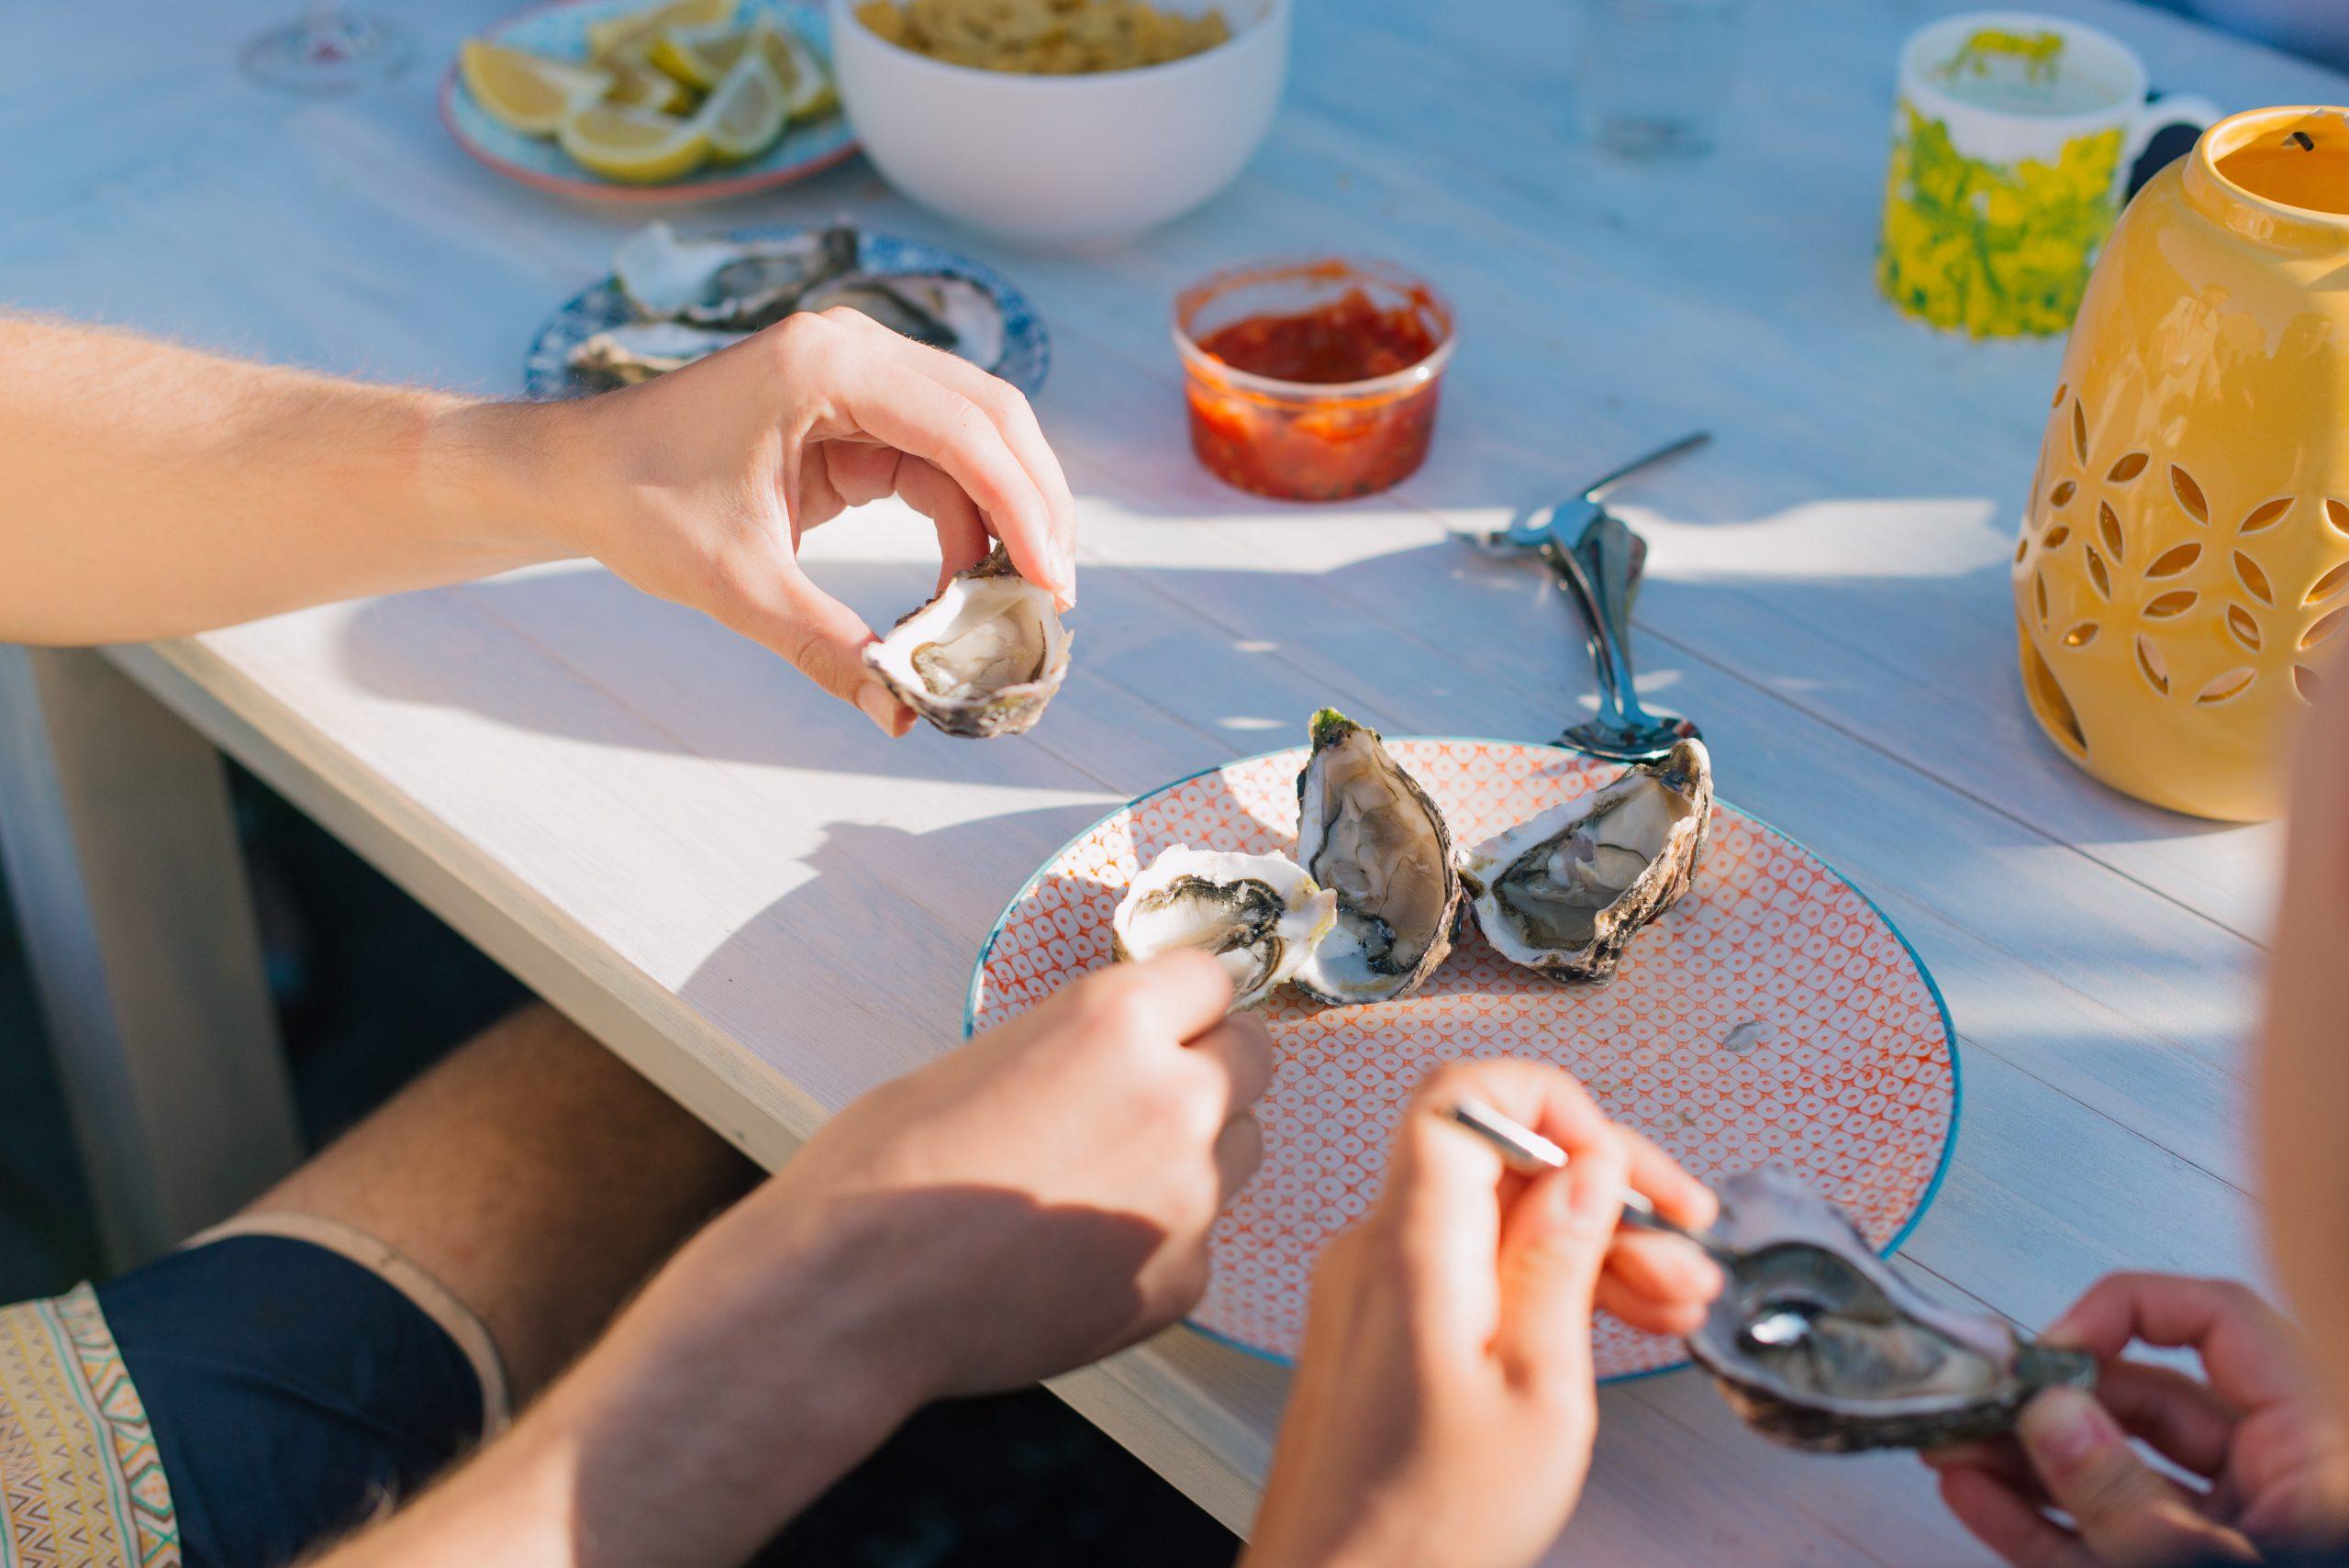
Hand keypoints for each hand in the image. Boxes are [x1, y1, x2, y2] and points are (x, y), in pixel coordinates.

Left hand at [559, 308, 1076, 734]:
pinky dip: (963, 518)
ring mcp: (858, 374)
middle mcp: (854, 350)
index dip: (1022, 509)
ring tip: (1017, 599)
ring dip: (1005, 514)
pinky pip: (937, 459)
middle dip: (1033, 507)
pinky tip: (965, 581)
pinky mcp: (855, 409)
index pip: (964, 429)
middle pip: (992, 417)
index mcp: (825, 367)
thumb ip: (825, 646)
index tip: (1050, 584)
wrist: (573, 473)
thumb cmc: (637, 505)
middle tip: (1054, 596)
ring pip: (976, 436)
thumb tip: (898, 714)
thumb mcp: (736, 584)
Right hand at [724, 948, 1269, 1397]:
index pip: (1212, 981)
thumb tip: (1124, 1057)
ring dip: (1195, 1154)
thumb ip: (1080, 1048)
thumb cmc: (888, 1167)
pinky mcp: (1182, 1281)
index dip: (1183, 1003)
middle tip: (1142, 1099)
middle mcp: (1176, 1099)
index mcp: (1118, 1022)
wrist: (852, 1296)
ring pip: (1240, 1152)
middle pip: (1253, 1060)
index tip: (1167, 1021)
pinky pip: (1197, 1239)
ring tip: (1097, 1181)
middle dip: (1209, 1068)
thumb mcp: (984, 1058)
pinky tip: (1074, 1254)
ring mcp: (1190, 1198)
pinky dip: (1151, 1240)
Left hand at [1242, 1059, 1723, 1567]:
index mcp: (1412, 1251)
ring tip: (1678, 1300)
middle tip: (1687, 1244)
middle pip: (1496, 1156)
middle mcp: (1378, 1249)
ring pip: (1494, 1214)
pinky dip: (1544, 1278)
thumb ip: (1561, 1263)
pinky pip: (1471, 1264)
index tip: (1622, 1158)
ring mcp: (1375, 1285)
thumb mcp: (1539, 1395)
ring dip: (1591, 1241)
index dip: (1551, 1101)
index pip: (1462, 1099)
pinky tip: (1621, 1318)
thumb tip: (1588, 1165)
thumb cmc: (1426, 1528)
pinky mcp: (1383, 1325)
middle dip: (1602, 1187)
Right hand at [1929, 1274, 2348, 1565]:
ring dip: (2026, 1459)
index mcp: (2312, 1446)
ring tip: (1949, 1448)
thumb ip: (2127, 1498)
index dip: (2128, 1313)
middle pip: (2149, 1400)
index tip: (2055, 1348)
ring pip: (2115, 1472)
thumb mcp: (2213, 1567)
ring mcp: (2224, 1536)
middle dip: (2052, 1396)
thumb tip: (2051, 1413)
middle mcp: (2270, 1480)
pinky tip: (1972, 1498)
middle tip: (1976, 1398)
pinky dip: (2037, 1522)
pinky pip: (2100, 1540)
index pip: (2218, 1324)